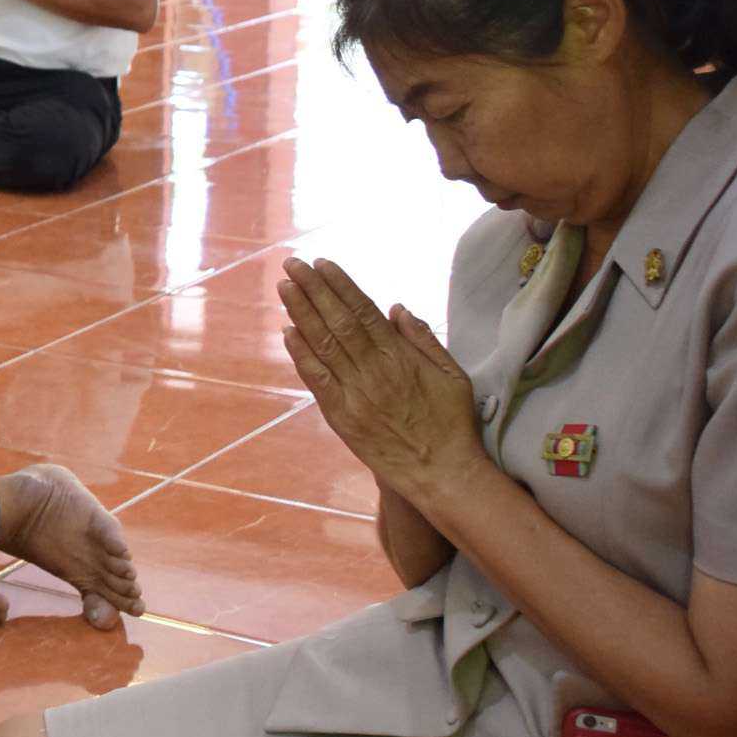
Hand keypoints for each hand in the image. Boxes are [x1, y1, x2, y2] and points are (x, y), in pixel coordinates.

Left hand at [277, 258, 486, 500]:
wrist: (442, 472)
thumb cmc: (452, 422)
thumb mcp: (452, 374)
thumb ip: (424, 339)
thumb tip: (396, 308)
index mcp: (401, 357)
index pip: (363, 312)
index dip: (340, 285)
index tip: (322, 264)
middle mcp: (374, 371)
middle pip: (337, 321)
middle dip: (312, 289)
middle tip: (292, 263)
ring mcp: (355, 394)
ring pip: (323, 345)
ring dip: (300, 313)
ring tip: (284, 286)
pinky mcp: (342, 418)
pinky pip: (316, 380)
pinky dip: (300, 355)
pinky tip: (287, 332)